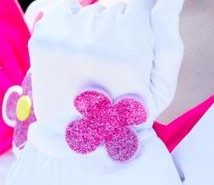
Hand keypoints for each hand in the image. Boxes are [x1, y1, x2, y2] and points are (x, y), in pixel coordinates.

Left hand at [26, 0, 183, 156]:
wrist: (81, 141)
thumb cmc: (130, 114)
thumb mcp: (161, 85)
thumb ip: (169, 38)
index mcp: (131, 47)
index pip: (143, 5)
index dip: (144, 22)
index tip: (139, 43)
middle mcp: (97, 37)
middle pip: (118, 9)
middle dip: (122, 28)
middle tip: (117, 64)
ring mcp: (67, 36)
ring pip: (93, 10)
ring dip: (97, 29)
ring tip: (96, 64)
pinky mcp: (44, 38)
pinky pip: (65, 10)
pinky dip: (72, 23)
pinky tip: (76, 51)